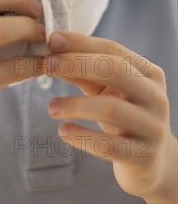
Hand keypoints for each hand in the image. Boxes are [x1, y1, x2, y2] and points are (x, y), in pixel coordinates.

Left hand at [43, 31, 177, 203]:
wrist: (152, 162)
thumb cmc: (123, 117)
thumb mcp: (106, 91)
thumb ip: (83, 72)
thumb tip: (52, 53)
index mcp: (148, 73)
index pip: (112, 49)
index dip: (80, 43)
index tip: (52, 40)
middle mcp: (155, 97)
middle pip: (115, 70)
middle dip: (76, 64)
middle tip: (47, 65)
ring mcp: (152, 127)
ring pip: (110, 108)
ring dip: (74, 104)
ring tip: (51, 107)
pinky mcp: (144, 158)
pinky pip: (107, 145)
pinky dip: (81, 137)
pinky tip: (63, 131)